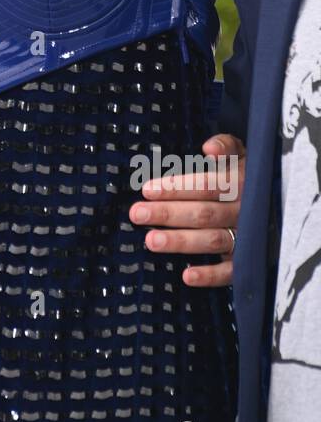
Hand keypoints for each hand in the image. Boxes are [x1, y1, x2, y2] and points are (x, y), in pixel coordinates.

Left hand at [129, 132, 244, 287]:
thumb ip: (227, 146)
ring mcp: (247, 237)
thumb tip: (209, 147)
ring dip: (182, 242)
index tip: (147, 190)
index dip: (177, 188)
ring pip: (212, 240)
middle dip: (169, 214)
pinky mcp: (247, 260)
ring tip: (151, 241)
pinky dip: (210, 275)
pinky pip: (231, 272)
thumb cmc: (249, 176)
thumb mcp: (244, 155)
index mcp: (241, 183)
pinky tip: (186, 275)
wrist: (284, 204)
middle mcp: (243, 211)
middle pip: (203, 213)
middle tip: (137, 214)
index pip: (207, 185)